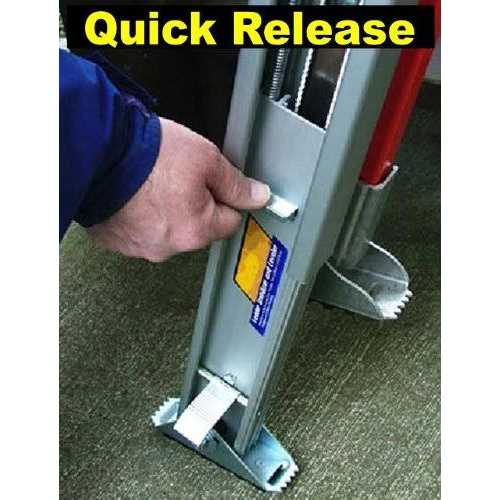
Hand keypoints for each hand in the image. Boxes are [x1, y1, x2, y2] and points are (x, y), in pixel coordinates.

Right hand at [87, 118, 269, 261]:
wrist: (96, 153)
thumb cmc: (147, 155)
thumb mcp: (205, 159)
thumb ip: (235, 183)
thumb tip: (259, 196)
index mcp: (196, 230)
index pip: (229, 221)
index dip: (225, 198)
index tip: (214, 183)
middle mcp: (168, 247)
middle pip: (197, 228)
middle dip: (194, 205)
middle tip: (178, 177)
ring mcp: (139, 247)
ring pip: (167, 230)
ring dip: (165, 211)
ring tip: (152, 183)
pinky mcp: (116, 241)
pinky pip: (139, 230)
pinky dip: (140, 215)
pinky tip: (134, 194)